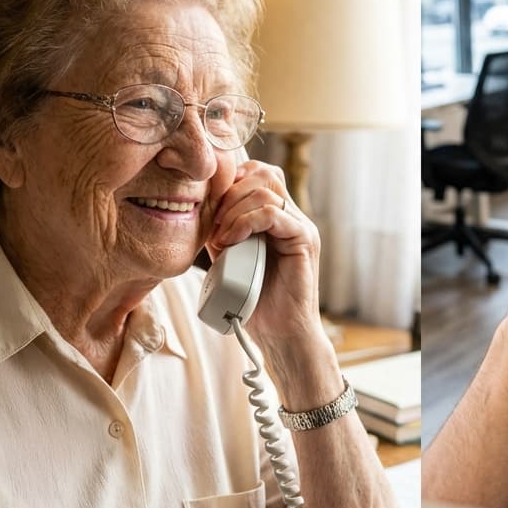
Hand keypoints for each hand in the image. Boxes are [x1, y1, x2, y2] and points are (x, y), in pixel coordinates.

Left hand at [205, 161, 327, 368]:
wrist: (280, 334)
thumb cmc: (256, 301)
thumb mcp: (230, 257)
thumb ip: (223, 231)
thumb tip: (203, 209)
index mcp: (278, 217)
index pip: (257, 174)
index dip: (231, 183)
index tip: (211, 210)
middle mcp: (293, 216)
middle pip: (262, 173)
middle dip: (229, 194)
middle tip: (215, 224)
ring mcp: (300, 226)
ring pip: (266, 189)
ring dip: (234, 211)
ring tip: (221, 238)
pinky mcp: (304, 239)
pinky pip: (274, 213)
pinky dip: (246, 223)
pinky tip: (232, 241)